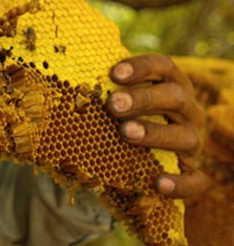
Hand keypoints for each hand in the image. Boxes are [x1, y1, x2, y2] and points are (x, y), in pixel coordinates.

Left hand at [107, 54, 210, 198]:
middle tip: (113, 104)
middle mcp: (186, 110)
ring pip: (186, 136)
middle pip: (175, 97)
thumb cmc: (119, 115)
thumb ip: (97, 83)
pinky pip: (196, 181)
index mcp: (169, 84)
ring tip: (126, 132)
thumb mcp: (113, 97)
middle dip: (144, 99)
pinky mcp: (191, 171)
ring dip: (156, 133)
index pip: (163, 67)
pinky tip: (158, 184)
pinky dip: (180, 183)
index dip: (142, 67)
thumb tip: (49, 61)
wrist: (137, 153)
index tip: (114, 73)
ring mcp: (191, 140)